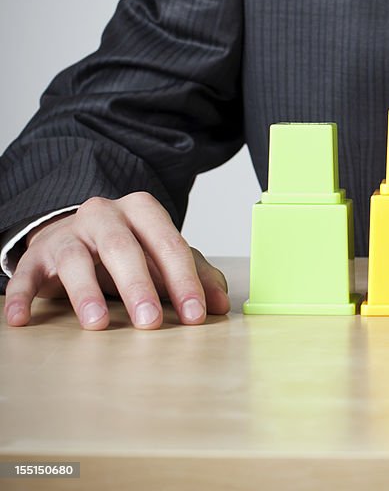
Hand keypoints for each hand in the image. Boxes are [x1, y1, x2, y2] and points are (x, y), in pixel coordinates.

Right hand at [4, 192, 229, 329]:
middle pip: (123, 248)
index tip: (196, 315)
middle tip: (151, 323)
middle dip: (139, 287)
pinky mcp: (37, 255)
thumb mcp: (164, 256)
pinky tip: (22, 320)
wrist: (77, 234)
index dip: (184, 280)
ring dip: (87, 293)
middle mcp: (104, 214)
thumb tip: (222, 305)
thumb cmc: (131, 249)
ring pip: (76, 259)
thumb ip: (197, 275)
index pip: (169, 244)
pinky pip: (25, 274)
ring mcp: (68, 233)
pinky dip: (21, 297)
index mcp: (143, 210)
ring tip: (99, 324)